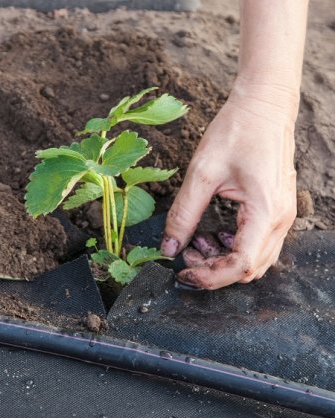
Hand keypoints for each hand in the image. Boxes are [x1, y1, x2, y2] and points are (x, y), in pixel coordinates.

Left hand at [161, 80, 298, 288]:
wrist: (263, 107)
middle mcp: (280, 219)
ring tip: (196, 241)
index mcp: (265, 211)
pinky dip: (233, 247)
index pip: (241, 264)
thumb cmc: (236, 132)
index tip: (183, 272)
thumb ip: (184, 213)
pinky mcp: (276, 210)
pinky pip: (258, 244)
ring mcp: (282, 216)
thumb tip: (169, 248)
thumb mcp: (201, 173)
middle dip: (214, 270)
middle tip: (185, 253)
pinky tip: (212, 233)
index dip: (210, 276)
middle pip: (250, 268)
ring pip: (255, 260)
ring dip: (223, 260)